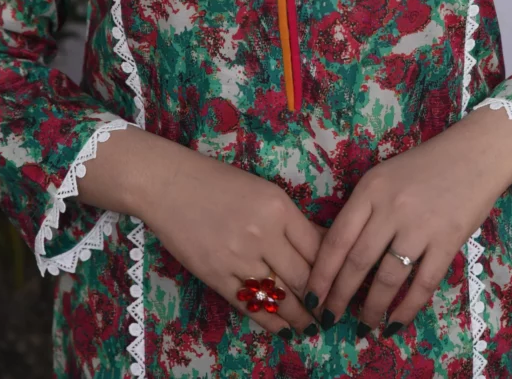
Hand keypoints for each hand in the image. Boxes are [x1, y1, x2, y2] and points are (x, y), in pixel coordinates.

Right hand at [138, 143, 323, 337]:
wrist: (169, 185)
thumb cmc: (218, 181)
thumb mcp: (263, 190)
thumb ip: (290, 219)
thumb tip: (321, 245)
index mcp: (278, 207)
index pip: (318, 248)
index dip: (334, 271)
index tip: (343, 283)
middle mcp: (263, 234)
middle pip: (303, 277)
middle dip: (321, 300)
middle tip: (332, 313)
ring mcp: (238, 258)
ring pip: (280, 297)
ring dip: (300, 317)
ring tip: (312, 326)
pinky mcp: (216, 277)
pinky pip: (250, 306)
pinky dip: (271, 321)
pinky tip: (284, 329)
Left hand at [302, 112, 511, 336]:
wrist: (474, 154)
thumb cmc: (423, 166)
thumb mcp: (383, 176)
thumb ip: (363, 209)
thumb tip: (338, 254)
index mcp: (370, 190)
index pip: (337, 238)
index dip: (321, 273)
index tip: (310, 296)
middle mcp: (391, 209)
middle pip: (358, 261)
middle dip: (340, 296)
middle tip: (329, 319)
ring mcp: (421, 226)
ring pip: (388, 278)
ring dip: (372, 307)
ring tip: (363, 325)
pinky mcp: (448, 242)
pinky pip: (423, 284)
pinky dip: (407, 309)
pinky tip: (395, 324)